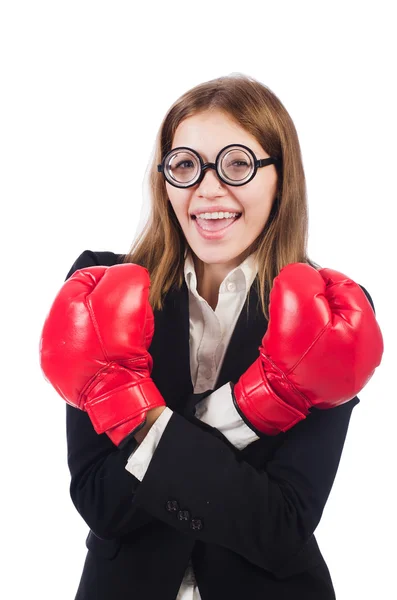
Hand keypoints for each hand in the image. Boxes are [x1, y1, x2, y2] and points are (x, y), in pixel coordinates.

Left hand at [40, 263, 165, 446]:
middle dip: (107, 305)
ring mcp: (55, 357)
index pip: (85, 279)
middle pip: (84, 306)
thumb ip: (126, 275)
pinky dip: (100, 351)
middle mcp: (51, 332)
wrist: (116, 389)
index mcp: (61, 307)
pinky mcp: (65, 376)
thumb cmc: (118, 342)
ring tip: (122, 336)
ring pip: (84, 331)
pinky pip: (85, 355)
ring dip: (103, 329)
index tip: (128, 289)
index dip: (111, 279)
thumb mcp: (127, 293)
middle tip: (126, 313)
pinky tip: (113, 353)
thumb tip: (127, 275)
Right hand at [232, 263, 383, 435]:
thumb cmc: (293, 358)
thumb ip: (300, 279)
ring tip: (297, 332)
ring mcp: (357, 364)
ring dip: (313, 321)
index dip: (315, 281)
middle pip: (340, 305)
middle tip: (295, 313)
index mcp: (365, 328)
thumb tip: (303, 272)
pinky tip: (302, 347)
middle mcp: (368, 348)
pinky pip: (328, 344)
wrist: (282, 396)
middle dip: (315, 303)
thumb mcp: (295, 306)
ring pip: (333, 324)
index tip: (294, 289)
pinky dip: (313, 340)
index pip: (344, 285)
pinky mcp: (343, 374)